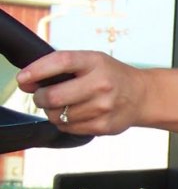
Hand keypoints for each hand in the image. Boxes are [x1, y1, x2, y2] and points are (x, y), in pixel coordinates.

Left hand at [16, 50, 148, 135]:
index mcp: (96, 62)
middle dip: (40, 98)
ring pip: (58, 116)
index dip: (36, 70)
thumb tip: (28, 81)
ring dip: (52, 112)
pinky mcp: (103, 126)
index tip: (23, 79)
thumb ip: (63, 66)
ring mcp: (103, 107)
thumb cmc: (112, 76)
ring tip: (62, 105)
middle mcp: (101, 84)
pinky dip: (64, 122)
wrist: (143, 96)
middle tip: (42, 96)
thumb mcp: (93, 60)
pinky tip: (74, 114)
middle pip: (54, 97)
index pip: (61, 62)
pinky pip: (68, 128)